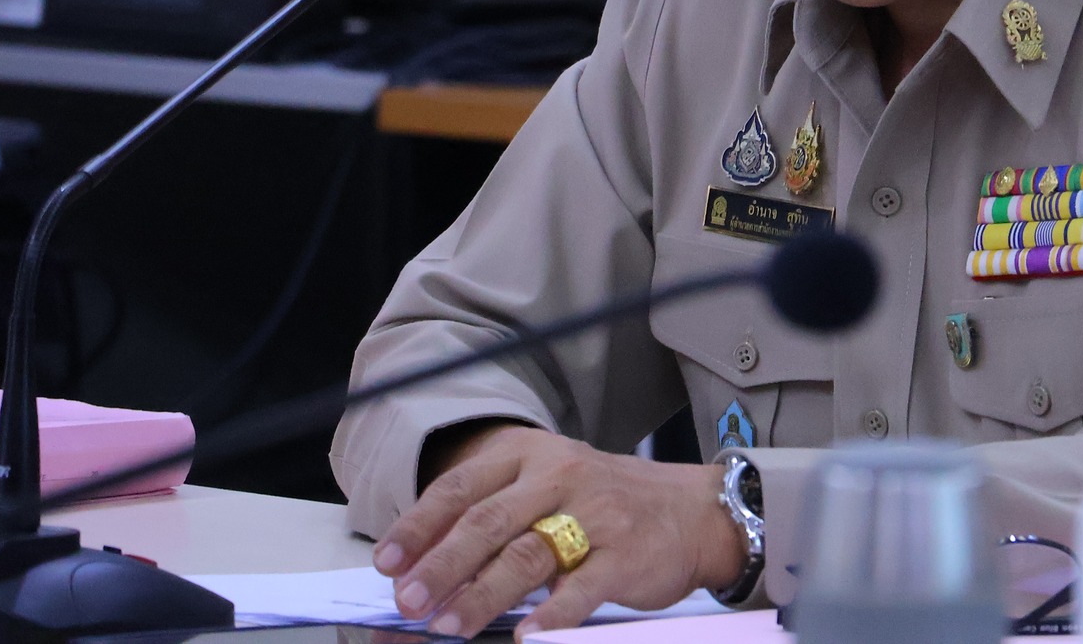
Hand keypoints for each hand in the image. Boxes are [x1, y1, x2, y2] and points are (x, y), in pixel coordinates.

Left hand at [371, 426, 744, 639]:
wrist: (695, 510)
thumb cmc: (609, 504)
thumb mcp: (553, 487)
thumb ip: (498, 515)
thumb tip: (424, 567)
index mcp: (534, 455)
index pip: (464, 486)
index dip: (420, 525)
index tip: (387, 562)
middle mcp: (562, 476)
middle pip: (488, 521)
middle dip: (441, 565)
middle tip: (408, 601)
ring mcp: (596, 514)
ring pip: (527, 554)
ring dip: (481, 594)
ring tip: (449, 626)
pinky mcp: (625, 554)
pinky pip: (581, 588)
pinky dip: (551, 615)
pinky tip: (527, 637)